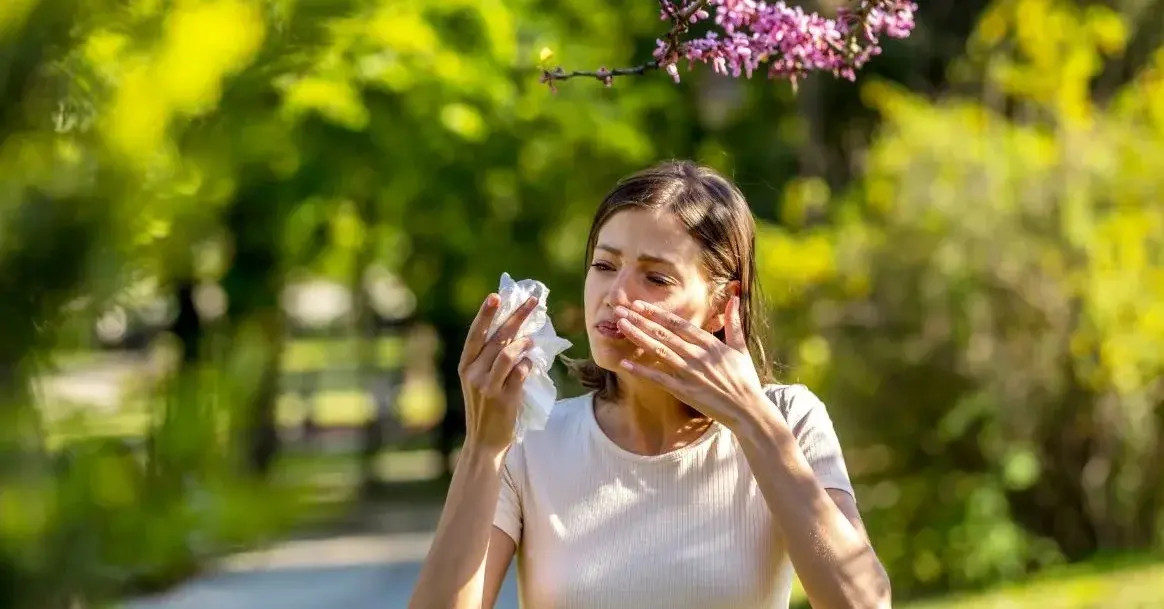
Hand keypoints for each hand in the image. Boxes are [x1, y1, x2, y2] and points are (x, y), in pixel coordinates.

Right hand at [458, 293, 537, 451]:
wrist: (484, 442)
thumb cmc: (485, 408)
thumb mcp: (478, 381)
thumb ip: (490, 360)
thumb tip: (514, 332)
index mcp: (465, 366)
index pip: (475, 334)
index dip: (485, 314)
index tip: (496, 296)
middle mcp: (473, 374)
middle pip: (497, 339)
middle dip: (517, 317)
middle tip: (533, 302)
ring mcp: (487, 387)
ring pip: (508, 354)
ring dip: (524, 343)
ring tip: (532, 340)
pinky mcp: (504, 399)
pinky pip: (519, 373)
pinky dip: (527, 364)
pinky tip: (531, 362)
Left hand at [613, 296, 767, 429]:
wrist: (747, 410)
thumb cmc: (745, 379)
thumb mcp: (741, 348)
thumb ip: (734, 323)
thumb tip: (735, 298)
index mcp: (710, 344)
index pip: (679, 324)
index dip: (658, 313)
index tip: (640, 304)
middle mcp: (697, 356)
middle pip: (664, 334)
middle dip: (641, 320)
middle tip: (620, 310)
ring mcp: (689, 374)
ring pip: (659, 351)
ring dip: (638, 337)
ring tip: (621, 326)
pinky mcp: (684, 391)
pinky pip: (659, 379)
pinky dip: (642, 371)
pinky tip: (625, 363)